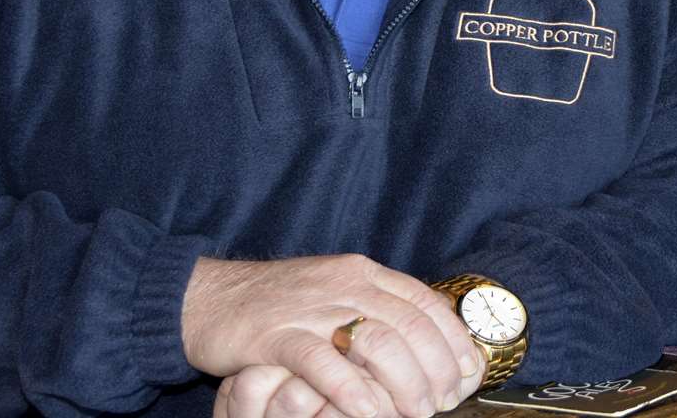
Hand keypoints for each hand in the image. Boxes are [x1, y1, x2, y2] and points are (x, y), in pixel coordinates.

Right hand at [183, 255, 484, 417]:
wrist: (207, 297)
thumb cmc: (277, 304)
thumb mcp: (335, 293)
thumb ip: (376, 309)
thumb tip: (429, 339)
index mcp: (363, 273)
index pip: (425, 302)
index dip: (453, 338)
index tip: (469, 371)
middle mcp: (344, 284)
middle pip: (408, 324)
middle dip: (436, 366)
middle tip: (446, 400)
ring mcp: (311, 308)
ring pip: (375, 341)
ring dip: (404, 382)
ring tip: (417, 412)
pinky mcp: (277, 334)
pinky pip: (324, 363)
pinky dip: (353, 391)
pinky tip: (371, 413)